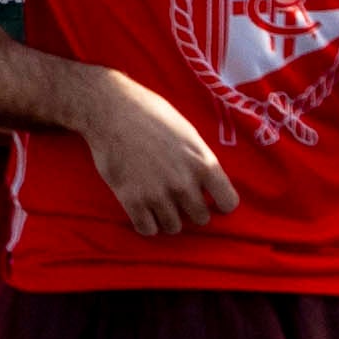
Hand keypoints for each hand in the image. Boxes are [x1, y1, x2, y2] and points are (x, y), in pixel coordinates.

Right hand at [71, 68, 238, 235]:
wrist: (110, 109)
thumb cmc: (150, 114)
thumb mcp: (187, 133)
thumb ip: (199, 160)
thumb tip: (207, 184)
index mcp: (203, 163)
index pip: (228, 202)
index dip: (220, 203)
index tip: (210, 199)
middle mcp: (184, 183)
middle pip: (201, 218)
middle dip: (190, 209)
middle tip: (177, 198)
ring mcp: (158, 193)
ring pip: (174, 227)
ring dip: (168, 218)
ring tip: (158, 204)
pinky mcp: (132, 200)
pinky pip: (147, 229)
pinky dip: (146, 224)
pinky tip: (143, 211)